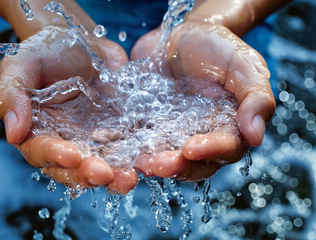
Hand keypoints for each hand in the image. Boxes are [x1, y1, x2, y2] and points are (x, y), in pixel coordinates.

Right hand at [0, 26, 137, 193]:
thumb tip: (13, 133)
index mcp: (37, 131)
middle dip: (88, 174)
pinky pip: (125, 150)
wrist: (79, 43)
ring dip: (114, 177)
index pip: (42, 151)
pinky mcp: (115, 133)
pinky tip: (145, 161)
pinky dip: (134, 158)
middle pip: (73, 168)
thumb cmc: (45, 52)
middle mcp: (65, 142)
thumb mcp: (21, 65)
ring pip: (101, 166)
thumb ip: (12, 95)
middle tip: (105, 174)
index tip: (72, 155)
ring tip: (129, 178)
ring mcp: (92, 140)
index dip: (55, 156)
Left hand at [130, 21, 274, 180]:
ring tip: (140, 163)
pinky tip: (123, 152)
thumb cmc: (218, 48)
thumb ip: (255, 97)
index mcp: (230, 126)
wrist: (181, 37)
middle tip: (158, 164)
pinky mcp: (151, 128)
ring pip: (168, 160)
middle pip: (195, 164)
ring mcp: (175, 135)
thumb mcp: (243, 65)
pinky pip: (143, 144)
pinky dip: (134, 150)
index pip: (226, 148)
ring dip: (155, 165)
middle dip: (178, 166)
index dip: (211, 151)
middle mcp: (202, 137)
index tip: (191, 148)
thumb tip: (256, 136)